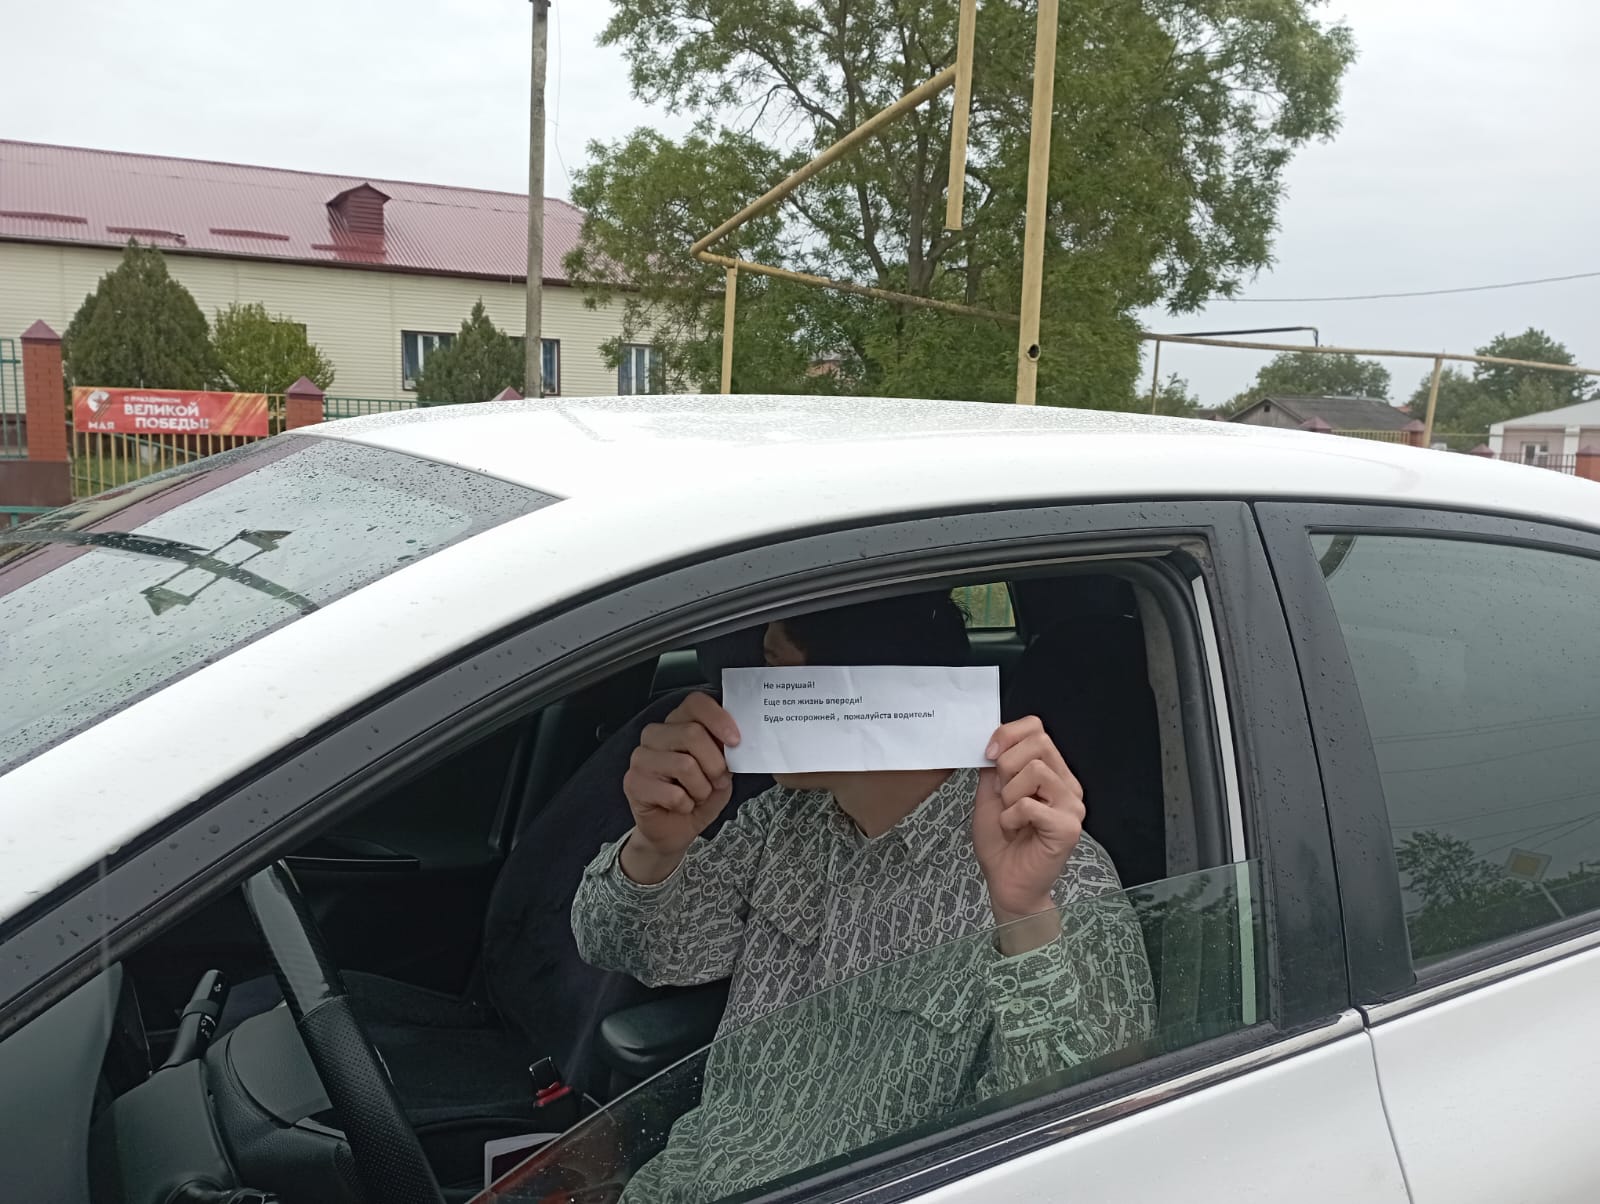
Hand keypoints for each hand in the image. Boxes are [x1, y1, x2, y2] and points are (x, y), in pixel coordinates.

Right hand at [620, 692, 740, 882]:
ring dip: (701, 788)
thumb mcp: (722, 770)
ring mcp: (640, 757)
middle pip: (692, 733)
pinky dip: (686, 804)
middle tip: (719, 781)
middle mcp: (655, 734)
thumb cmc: (698, 795)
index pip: (695, 703)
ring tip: (698, 795)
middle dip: (715, 764)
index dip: (719, 719)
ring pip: (684, 764)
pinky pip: (672, 793)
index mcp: (677, 722)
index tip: (736, 741)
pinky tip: (682, 806)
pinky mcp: (632, 782)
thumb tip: (737, 741)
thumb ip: (727, 751)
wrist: (675, 829)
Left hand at [972, 716, 1085, 936]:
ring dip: (1009, 795)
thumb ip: (995, 766)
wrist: (1008, 884)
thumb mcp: (990, 794)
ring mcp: (1072, 806)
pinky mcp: (1068, 828)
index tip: (988, 755)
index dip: (1008, 734)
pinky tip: (1014, 831)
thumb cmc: (1001, 842)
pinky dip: (1011, 817)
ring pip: (1036, 770)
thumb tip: (994, 740)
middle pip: (1039, 743)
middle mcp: (1068, 785)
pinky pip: (1030, 805)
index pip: (1037, 729)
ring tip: (1010, 816)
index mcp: (1052, 772)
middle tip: (1002, 795)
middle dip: (1007, 766)